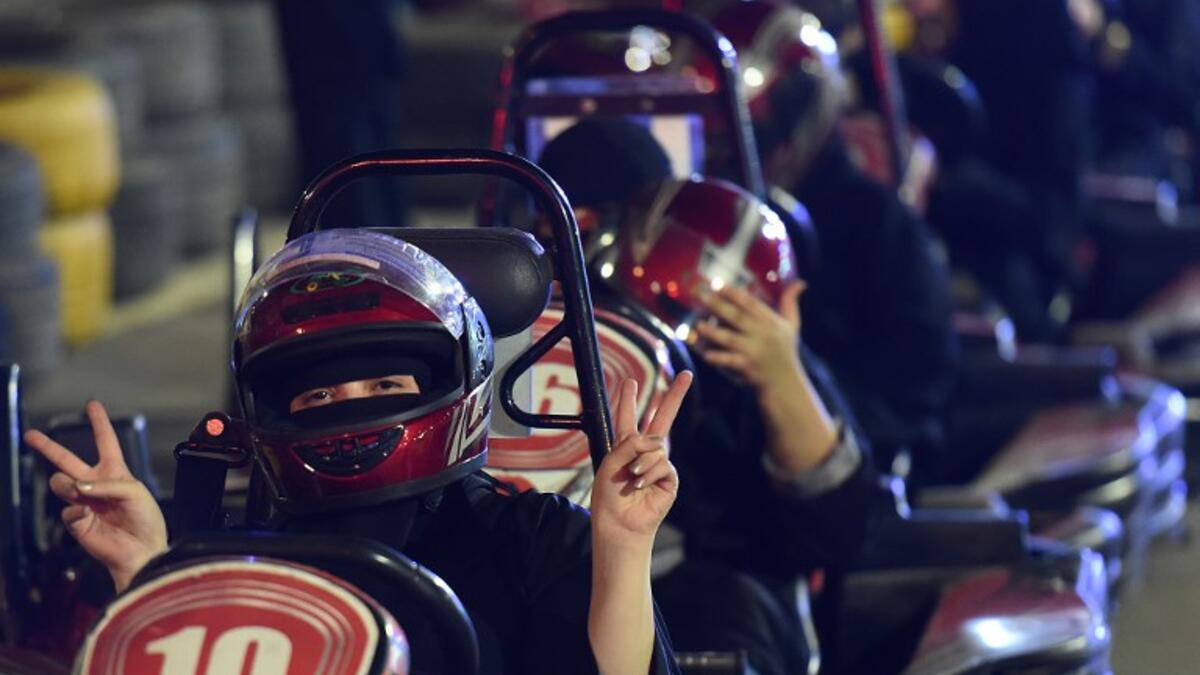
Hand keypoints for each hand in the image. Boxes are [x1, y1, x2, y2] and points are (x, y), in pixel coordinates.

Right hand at [24, 401, 167, 591]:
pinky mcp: (75, 521)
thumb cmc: (145, 521)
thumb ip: (108, 484)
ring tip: (82, 493)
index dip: (99, 422)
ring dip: (69, 484)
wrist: (142, 551)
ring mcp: (83, 502)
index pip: (106, 442)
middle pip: (67, 460)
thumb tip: (77, 485)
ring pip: (61, 482)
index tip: (92, 404)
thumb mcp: (135, 492)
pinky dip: (78, 510)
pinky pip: (67, 509)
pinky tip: (89, 516)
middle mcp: (96, 484)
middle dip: (47, 447)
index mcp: (115, 472)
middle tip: (31, 435)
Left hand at [590, 372, 692, 544]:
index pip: (628, 418)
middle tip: (686, 375)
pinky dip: (648, 474)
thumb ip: (630, 443)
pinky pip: (662, 464)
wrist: (618, 522)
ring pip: (656, 447)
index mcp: (625, 446)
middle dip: (674, 396)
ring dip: (640, 463)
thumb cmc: (609, 495)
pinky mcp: (669, 479)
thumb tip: (656, 441)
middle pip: (662, 418)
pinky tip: (639, 486)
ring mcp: (659, 464)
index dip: (628, 399)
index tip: (630, 381)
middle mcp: (644, 452)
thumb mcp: (611, 462)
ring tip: (631, 479)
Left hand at [694, 281, 806, 393]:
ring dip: (713, 332)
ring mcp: (754, 351)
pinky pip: (730, 361)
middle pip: (737, 317)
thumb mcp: (792, 325)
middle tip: (702, 295)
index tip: (718, 283)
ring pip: (730, 338)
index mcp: (771, 322)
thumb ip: (790, 302)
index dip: (733, 292)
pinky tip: (706, 354)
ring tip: (698, 324)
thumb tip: (801, 282)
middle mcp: (762, 334)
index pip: (750, 303)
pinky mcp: (747, 366)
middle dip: (719, 306)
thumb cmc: (786, 349)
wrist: (785, 381)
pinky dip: (718, 358)